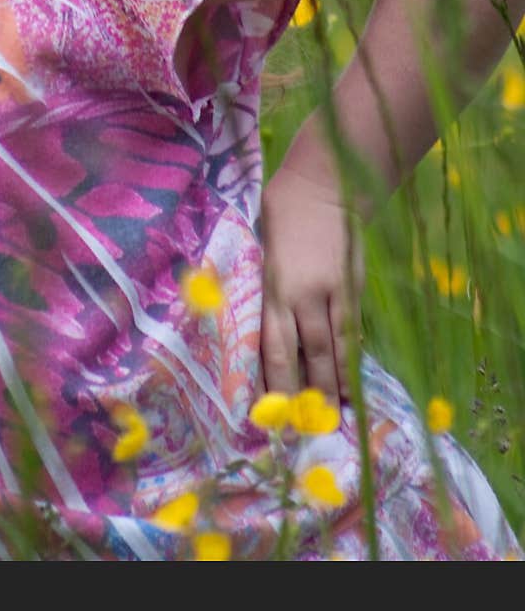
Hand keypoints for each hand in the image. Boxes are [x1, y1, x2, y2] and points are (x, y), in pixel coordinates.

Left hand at [259, 162, 363, 405]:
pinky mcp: (354, 285)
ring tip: (333, 412)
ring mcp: (333, 291)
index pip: (275, 345)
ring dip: (334, 382)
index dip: (276, 381)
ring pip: (335, 347)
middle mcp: (303, 294)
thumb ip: (262, 291)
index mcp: (273, 286)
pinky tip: (351, 378)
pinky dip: (351, 356)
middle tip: (307, 426)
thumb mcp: (259, 251)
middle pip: (308, 353)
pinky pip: (352, 329)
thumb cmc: (279, 214)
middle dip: (308, 392)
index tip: (272, 411)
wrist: (323, 184)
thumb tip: (256, 330)